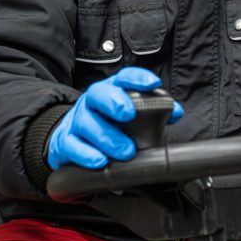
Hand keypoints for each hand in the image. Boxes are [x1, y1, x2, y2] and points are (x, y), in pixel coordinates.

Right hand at [47, 67, 182, 169]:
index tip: (153, 84)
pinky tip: (101, 162)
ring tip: (127, 151)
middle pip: (99, 94)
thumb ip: (155, 112)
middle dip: (114, 102)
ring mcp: (77, 120)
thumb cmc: (108, 124)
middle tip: (129, 114)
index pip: (124, 78)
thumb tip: (175, 112)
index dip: (138, 78)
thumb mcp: (130, 115)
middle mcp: (93, 102)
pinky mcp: (65, 142)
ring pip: (87, 123)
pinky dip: (87, 155)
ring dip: (107, 137)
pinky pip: (73, 146)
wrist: (70, 138)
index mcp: (112, 90)